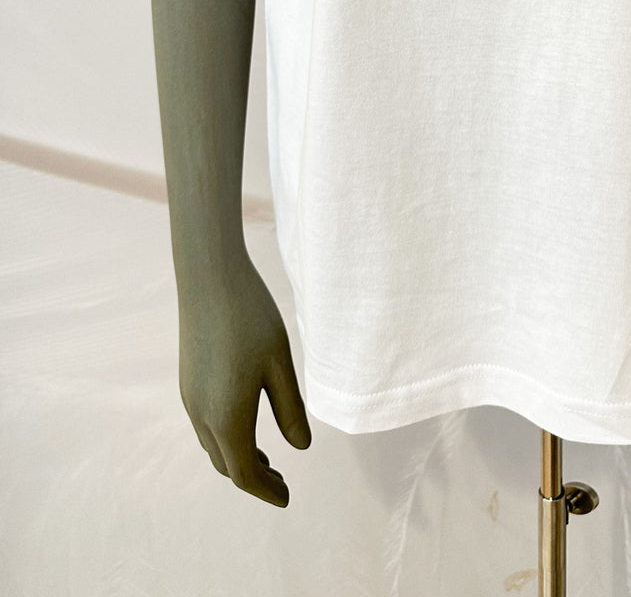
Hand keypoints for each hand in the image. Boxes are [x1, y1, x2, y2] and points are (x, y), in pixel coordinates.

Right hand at [177, 252, 311, 506]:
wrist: (208, 276)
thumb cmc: (251, 317)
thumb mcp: (280, 364)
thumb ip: (290, 410)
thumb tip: (300, 449)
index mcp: (227, 417)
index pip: (244, 473)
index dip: (266, 490)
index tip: (287, 498)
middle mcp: (202, 414)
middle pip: (226, 464)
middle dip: (252, 478)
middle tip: (281, 481)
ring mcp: (189, 397)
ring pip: (212, 445)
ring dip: (237, 458)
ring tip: (265, 458)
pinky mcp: (187, 380)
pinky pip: (205, 424)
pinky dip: (225, 437)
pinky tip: (244, 422)